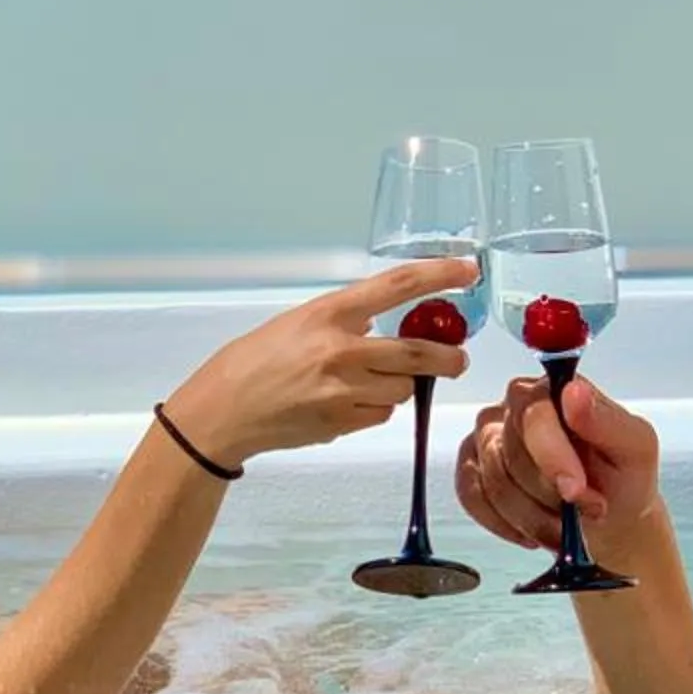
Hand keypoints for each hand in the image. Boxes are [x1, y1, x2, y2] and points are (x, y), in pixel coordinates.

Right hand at [162, 257, 474, 465]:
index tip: (467, 270)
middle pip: (419, 353)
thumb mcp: (300, 322)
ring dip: (398, 387)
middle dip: (448, 358)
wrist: (224, 409)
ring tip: (367, 383)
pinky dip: (375, 409)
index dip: (439, 275)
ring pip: (402, 389)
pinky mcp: (341, 423)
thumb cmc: (256, 361)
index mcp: (330, 313)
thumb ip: (345, 322)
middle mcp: (341, 350)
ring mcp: (343, 390)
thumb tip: (388, 329)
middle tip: (457, 359)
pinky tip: (345, 403)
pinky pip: (380, 415)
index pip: (397, 286)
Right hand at [454, 374, 662, 551]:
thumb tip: (574, 392)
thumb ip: (608, 419)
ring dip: (532, 516)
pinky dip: (504, 523)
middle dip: (549, 494)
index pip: (535, 413)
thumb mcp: (635, 449)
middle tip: (585, 512)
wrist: (610, 521)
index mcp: (555, 388)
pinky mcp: (472, 467)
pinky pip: (472, 497)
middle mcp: (516, 405)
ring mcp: (489, 435)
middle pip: (510, 453)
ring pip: (493, 481)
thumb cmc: (623, 480)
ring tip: (564, 528)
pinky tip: (531, 532)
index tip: (574, 491)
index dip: (551, 456)